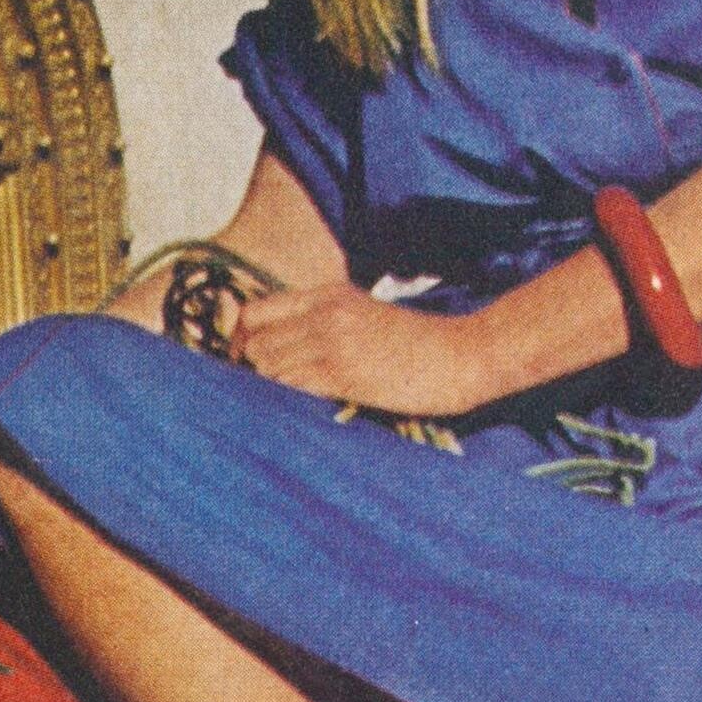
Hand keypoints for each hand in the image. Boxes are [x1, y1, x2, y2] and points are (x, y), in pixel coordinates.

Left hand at [231, 283, 496, 419]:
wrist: (461, 354)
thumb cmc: (416, 343)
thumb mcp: (364, 315)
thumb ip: (323, 322)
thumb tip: (281, 348)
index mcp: (327, 295)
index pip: (255, 312)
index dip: (240, 340)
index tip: (247, 362)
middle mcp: (324, 313)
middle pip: (254, 342)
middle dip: (252, 369)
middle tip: (264, 388)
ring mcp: (333, 342)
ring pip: (267, 367)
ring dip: (270, 387)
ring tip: (288, 399)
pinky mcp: (344, 374)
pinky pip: (291, 387)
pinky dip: (288, 399)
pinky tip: (303, 407)